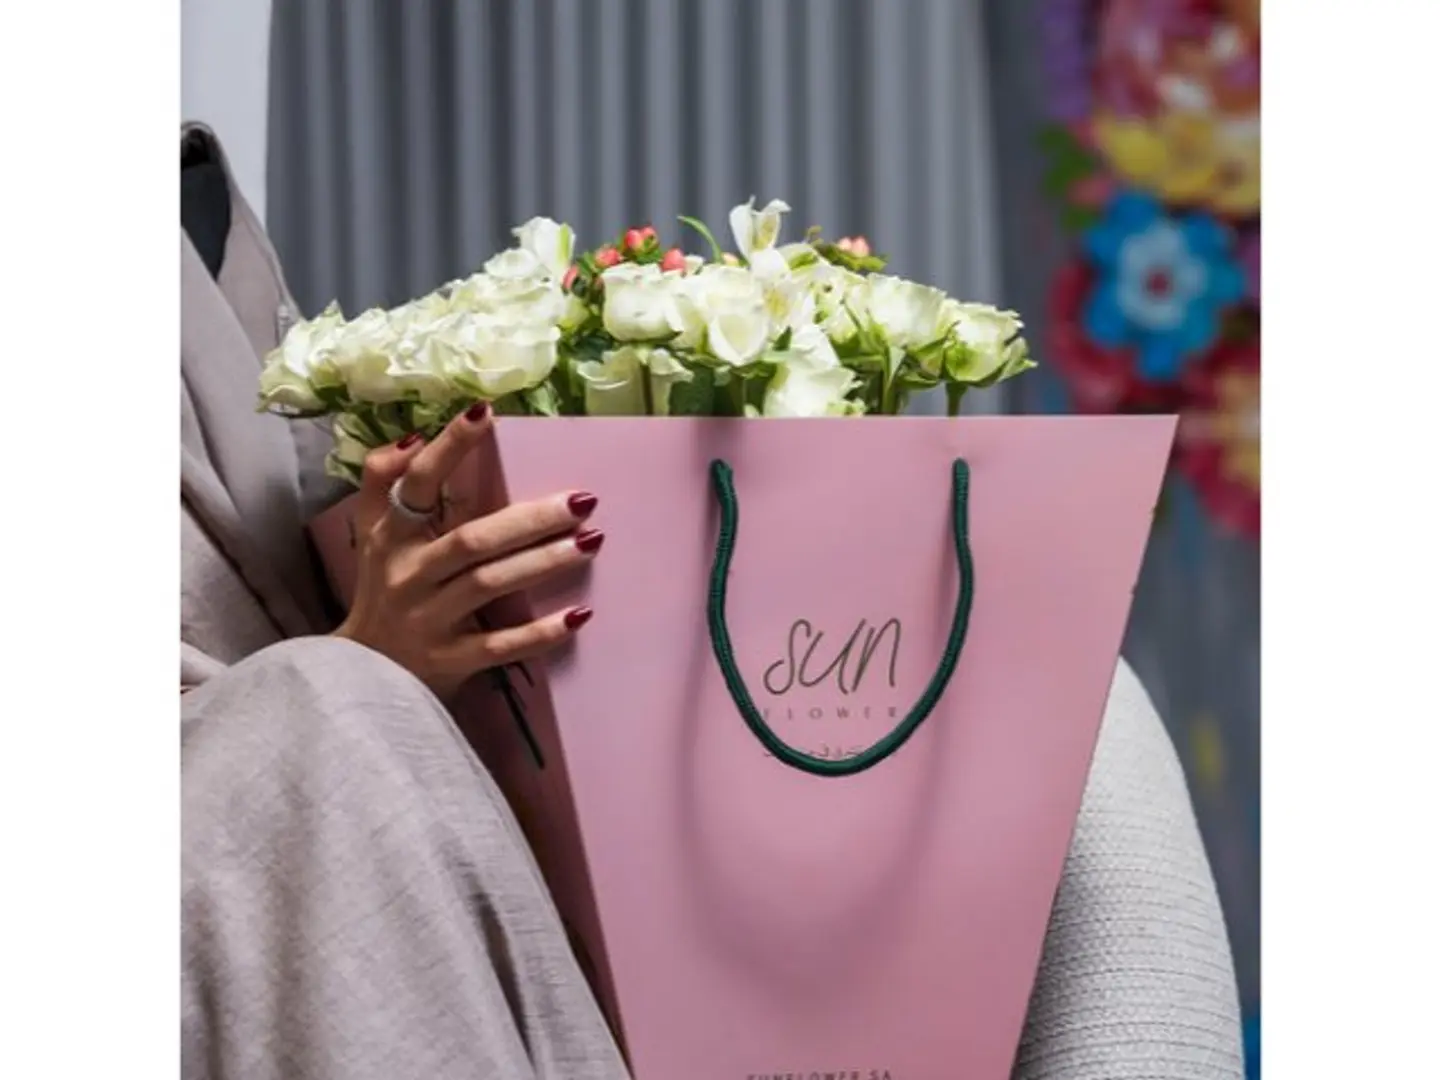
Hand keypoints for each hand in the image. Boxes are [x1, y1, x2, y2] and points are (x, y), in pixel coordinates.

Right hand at [335, 402, 601, 699]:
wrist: (362, 678)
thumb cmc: (380, 592)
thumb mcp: (370, 535)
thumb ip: (382, 482)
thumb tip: (413, 437)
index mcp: (390, 538)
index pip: (417, 484)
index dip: (449, 448)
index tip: (486, 413)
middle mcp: (407, 576)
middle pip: (471, 540)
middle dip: (528, 519)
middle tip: (582, 501)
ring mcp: (429, 621)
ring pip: (489, 585)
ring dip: (542, 562)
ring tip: (591, 542)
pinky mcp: (450, 661)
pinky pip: (500, 645)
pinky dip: (539, 632)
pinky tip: (579, 615)